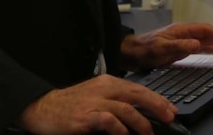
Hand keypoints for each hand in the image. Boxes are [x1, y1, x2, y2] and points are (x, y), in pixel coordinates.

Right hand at [16, 74, 174, 134]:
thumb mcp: (96, 96)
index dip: (157, 98)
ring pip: (126, 108)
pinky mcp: (85, 117)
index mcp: (108, 83)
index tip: (170, 109)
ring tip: (149, 133)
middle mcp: (103, 89)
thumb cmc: (71, 104)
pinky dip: (120, 129)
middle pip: (136, 94)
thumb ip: (116, 101)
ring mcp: (94, 102)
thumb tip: (140, 113)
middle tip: (169, 117)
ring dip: (141, 122)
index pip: (138, 88)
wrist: (42, 107)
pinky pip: (108, 121)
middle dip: (156, 105)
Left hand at [120, 22, 212, 70]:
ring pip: (208, 39)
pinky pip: (203, 46)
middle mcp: (186, 32)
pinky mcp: (183, 47)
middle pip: (210, 33)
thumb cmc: (144, 49)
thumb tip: (197, 44)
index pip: (206, 30)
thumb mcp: (161, 48)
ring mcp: (185, 39)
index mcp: (182, 29)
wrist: (132, 52)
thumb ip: (179, 45)